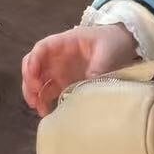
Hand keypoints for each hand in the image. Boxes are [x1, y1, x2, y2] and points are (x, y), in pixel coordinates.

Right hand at [21, 24, 138, 116]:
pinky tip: (48, 111)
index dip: (33, 62)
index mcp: (64, 43)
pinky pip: (50, 91)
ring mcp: (60, 70)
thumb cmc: (112, 42)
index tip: (34, 77)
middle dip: (29, 82)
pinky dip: (46, 101)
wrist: (123, 44)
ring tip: (39, 109)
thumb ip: (97, 68)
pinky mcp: (66, 82)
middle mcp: (57, 57)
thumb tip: (87, 87)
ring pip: (38, 81)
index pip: (41, 49)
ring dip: (34, 94)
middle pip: (33, 66)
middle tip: (34, 98)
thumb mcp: (107, 52)